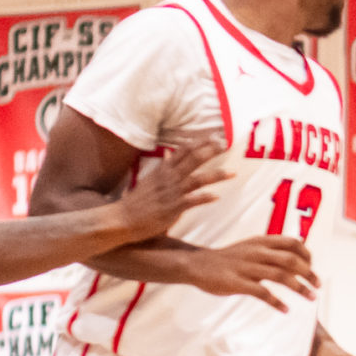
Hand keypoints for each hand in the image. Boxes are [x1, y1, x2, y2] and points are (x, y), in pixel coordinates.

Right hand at [111, 141, 229, 242]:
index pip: (184, 150)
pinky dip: (204, 198)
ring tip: (232, 173)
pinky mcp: (173, 208)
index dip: (200, 143)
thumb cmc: (136, 202)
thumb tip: (169, 154)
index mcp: (163, 170)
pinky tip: (216, 197)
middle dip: (211, 151)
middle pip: (193, 159)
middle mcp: (169, 178)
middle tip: (226, 145)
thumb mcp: (149, 180)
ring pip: (198, 179)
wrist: (122, 218)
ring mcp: (172, 192)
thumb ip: (162, 167)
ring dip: (216, 175)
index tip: (214, 137)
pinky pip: (192, 201)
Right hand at [186, 237, 320, 311]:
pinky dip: (277, 302)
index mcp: (261, 242)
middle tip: (318, 286)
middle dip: (309, 273)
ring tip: (311, 298)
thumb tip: (294, 256)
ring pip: (280, 276)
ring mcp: (247, 267)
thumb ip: (270, 251)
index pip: (292, 242)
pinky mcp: (237, 283)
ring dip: (300, 288)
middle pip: (291, 260)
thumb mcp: (250, 248)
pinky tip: (286, 310)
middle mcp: (256, 252)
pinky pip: (262, 292)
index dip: (307, 254)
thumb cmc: (228, 259)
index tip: (312, 267)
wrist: (198, 264)